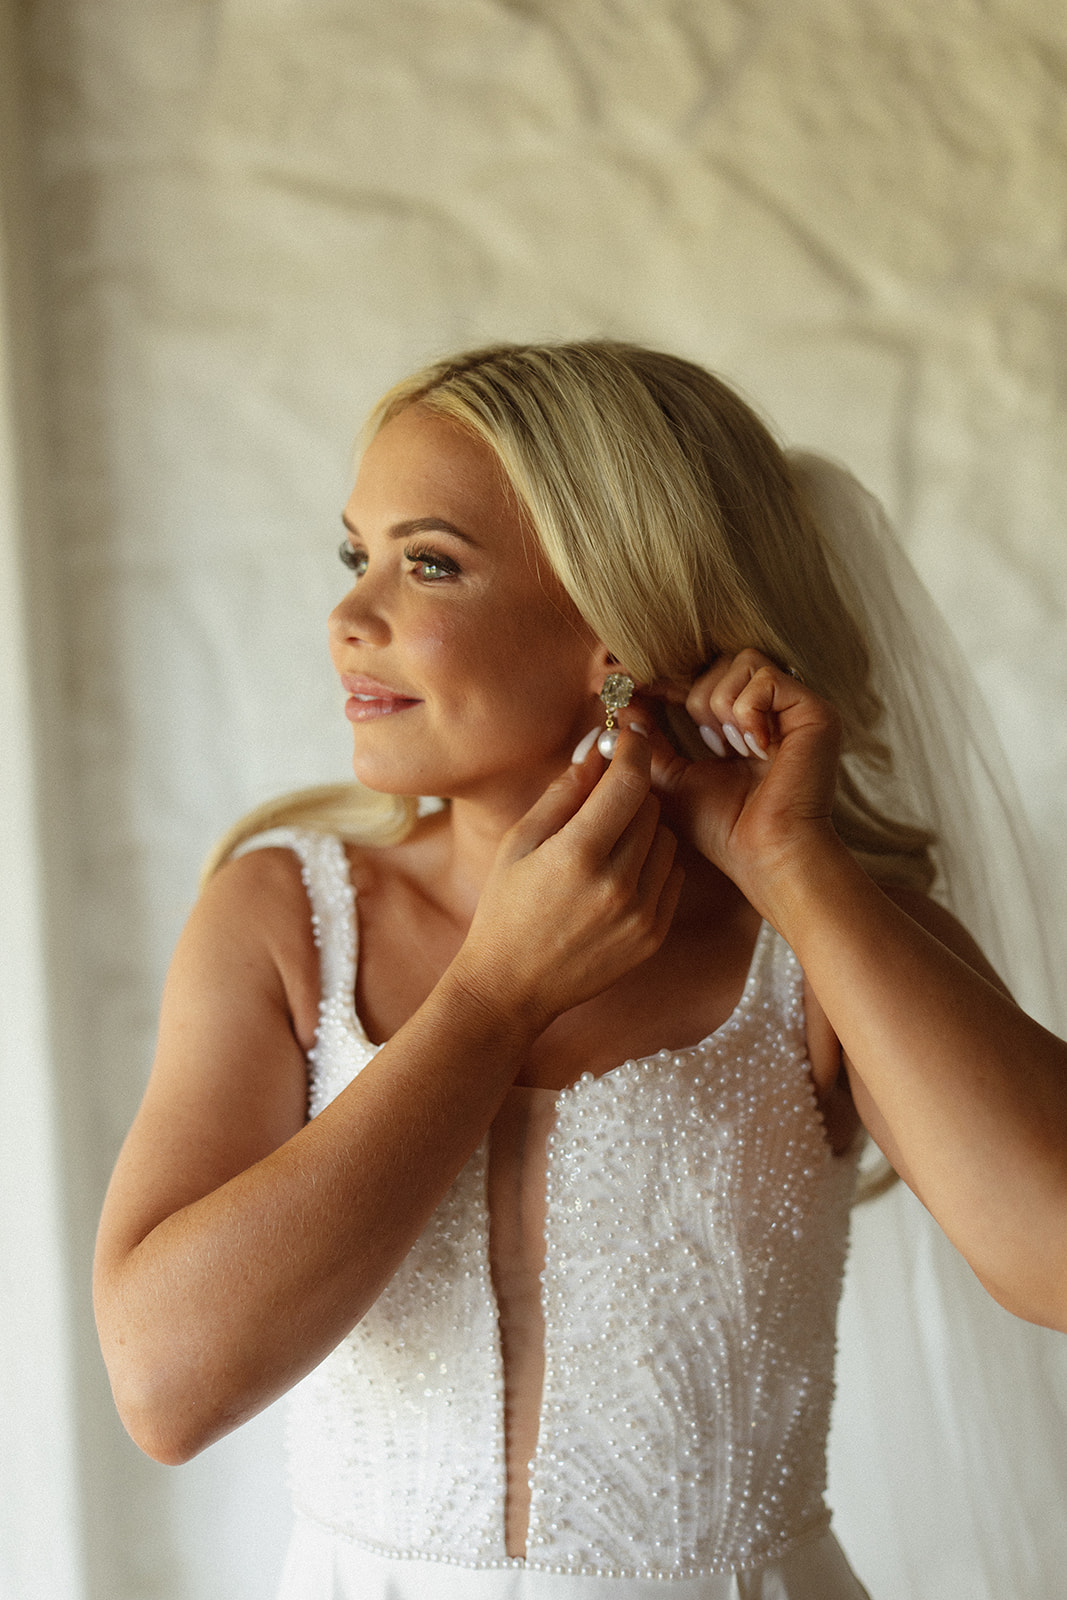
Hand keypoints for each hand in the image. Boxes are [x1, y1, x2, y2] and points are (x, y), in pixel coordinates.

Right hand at [451, 728, 684, 1029]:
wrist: (514, 985)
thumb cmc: (507, 908)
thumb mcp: (520, 842)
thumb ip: (564, 793)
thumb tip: (599, 750)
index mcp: (578, 855)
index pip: (629, 782)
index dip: (634, 750)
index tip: (629, 738)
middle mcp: (617, 884)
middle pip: (650, 807)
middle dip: (630, 794)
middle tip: (602, 801)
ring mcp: (641, 913)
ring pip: (667, 839)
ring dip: (644, 830)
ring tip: (607, 845)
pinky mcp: (654, 934)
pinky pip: (672, 875)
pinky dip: (653, 864)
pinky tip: (619, 876)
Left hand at [643, 650, 842, 913]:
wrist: (765, 856)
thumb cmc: (724, 828)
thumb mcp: (670, 777)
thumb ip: (647, 739)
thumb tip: (622, 701)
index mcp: (744, 720)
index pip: (704, 674)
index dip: (669, 678)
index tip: (635, 689)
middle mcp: (774, 708)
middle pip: (720, 659)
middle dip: (697, 699)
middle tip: (710, 745)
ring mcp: (797, 708)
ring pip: (740, 662)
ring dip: (720, 707)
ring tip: (733, 750)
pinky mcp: (815, 712)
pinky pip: (765, 679)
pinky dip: (747, 712)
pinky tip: (755, 747)